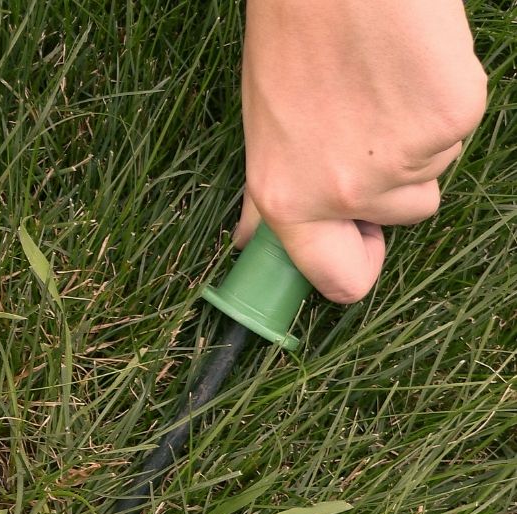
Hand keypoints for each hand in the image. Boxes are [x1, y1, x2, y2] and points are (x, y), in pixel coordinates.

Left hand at [235, 0, 486, 302]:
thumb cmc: (292, 37)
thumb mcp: (262, 127)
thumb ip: (267, 194)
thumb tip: (250, 238)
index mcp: (288, 200)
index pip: (340, 280)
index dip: (356, 264)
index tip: (361, 241)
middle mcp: (344, 193)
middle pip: (404, 215)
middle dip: (392, 180)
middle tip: (365, 120)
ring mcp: (403, 160)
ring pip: (432, 169)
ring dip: (416, 136)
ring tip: (380, 81)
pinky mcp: (450, 119)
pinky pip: (458, 128)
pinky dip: (442, 100)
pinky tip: (408, 65)